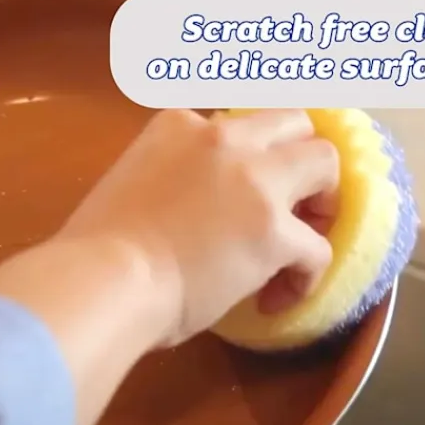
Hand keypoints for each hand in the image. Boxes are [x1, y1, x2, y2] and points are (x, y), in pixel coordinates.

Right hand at [61, 109, 338, 346]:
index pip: (240, 126)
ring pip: (325, 163)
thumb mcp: (133, 183)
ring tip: (300, 247)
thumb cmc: (99, 248)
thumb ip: (171, 176)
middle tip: (295, 207)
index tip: (251, 190)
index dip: (253, 159)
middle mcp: (224, 138)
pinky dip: (306, 276)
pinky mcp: (274, 230)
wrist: (103, 282)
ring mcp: (255, 180)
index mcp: (180, 125)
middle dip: (303, 162)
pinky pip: (317, 248)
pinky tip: (277, 300)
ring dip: (323, 204)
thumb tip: (195, 207)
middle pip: (295, 124)